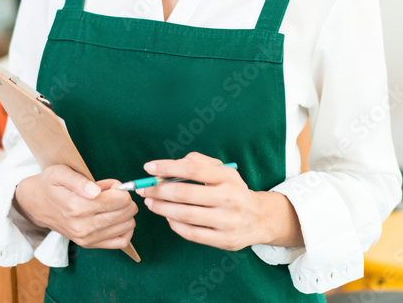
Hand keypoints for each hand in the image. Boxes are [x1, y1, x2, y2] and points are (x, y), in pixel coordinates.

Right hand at [14, 164, 137, 249]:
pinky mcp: (88, 244)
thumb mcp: (60, 173)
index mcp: (77, 207)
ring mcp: (86, 238)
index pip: (119, 200)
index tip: (111, 186)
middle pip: (126, 212)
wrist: (36, 204)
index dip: (120, 189)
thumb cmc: (50, 184)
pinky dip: (125, 229)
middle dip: (125, 199)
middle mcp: (83, 226)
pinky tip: (117, 218)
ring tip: (110, 204)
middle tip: (111, 193)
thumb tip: (96, 191)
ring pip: (127, 226)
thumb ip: (80, 181)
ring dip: (125, 212)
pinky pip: (121, 242)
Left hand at [137, 152, 274, 251]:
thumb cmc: (233, 191)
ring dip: (161, 208)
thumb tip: (173, 164)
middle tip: (143, 189)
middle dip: (158, 190)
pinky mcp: (223, 240)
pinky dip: (174, 224)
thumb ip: (199, 162)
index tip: (149, 167)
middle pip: (184, 193)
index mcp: (228, 177)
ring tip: (150, 202)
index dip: (168, 167)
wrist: (259, 219)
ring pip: (185, 214)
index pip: (193, 169)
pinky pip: (191, 233)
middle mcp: (229, 198)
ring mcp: (227, 221)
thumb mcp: (224, 171)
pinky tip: (167, 217)